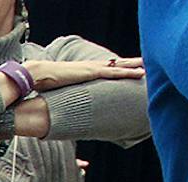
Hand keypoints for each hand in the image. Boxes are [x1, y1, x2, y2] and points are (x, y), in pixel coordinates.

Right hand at [28, 56, 142, 90]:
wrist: (40, 73)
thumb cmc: (44, 83)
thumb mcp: (57, 92)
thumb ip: (61, 99)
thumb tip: (57, 112)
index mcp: (83, 71)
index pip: (103, 68)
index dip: (115, 67)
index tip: (126, 67)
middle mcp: (90, 67)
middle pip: (115, 64)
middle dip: (129, 63)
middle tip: (143, 62)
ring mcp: (93, 68)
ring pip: (119, 66)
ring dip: (134, 66)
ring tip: (147, 66)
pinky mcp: (93, 72)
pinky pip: (115, 72)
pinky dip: (129, 72)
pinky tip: (140, 72)